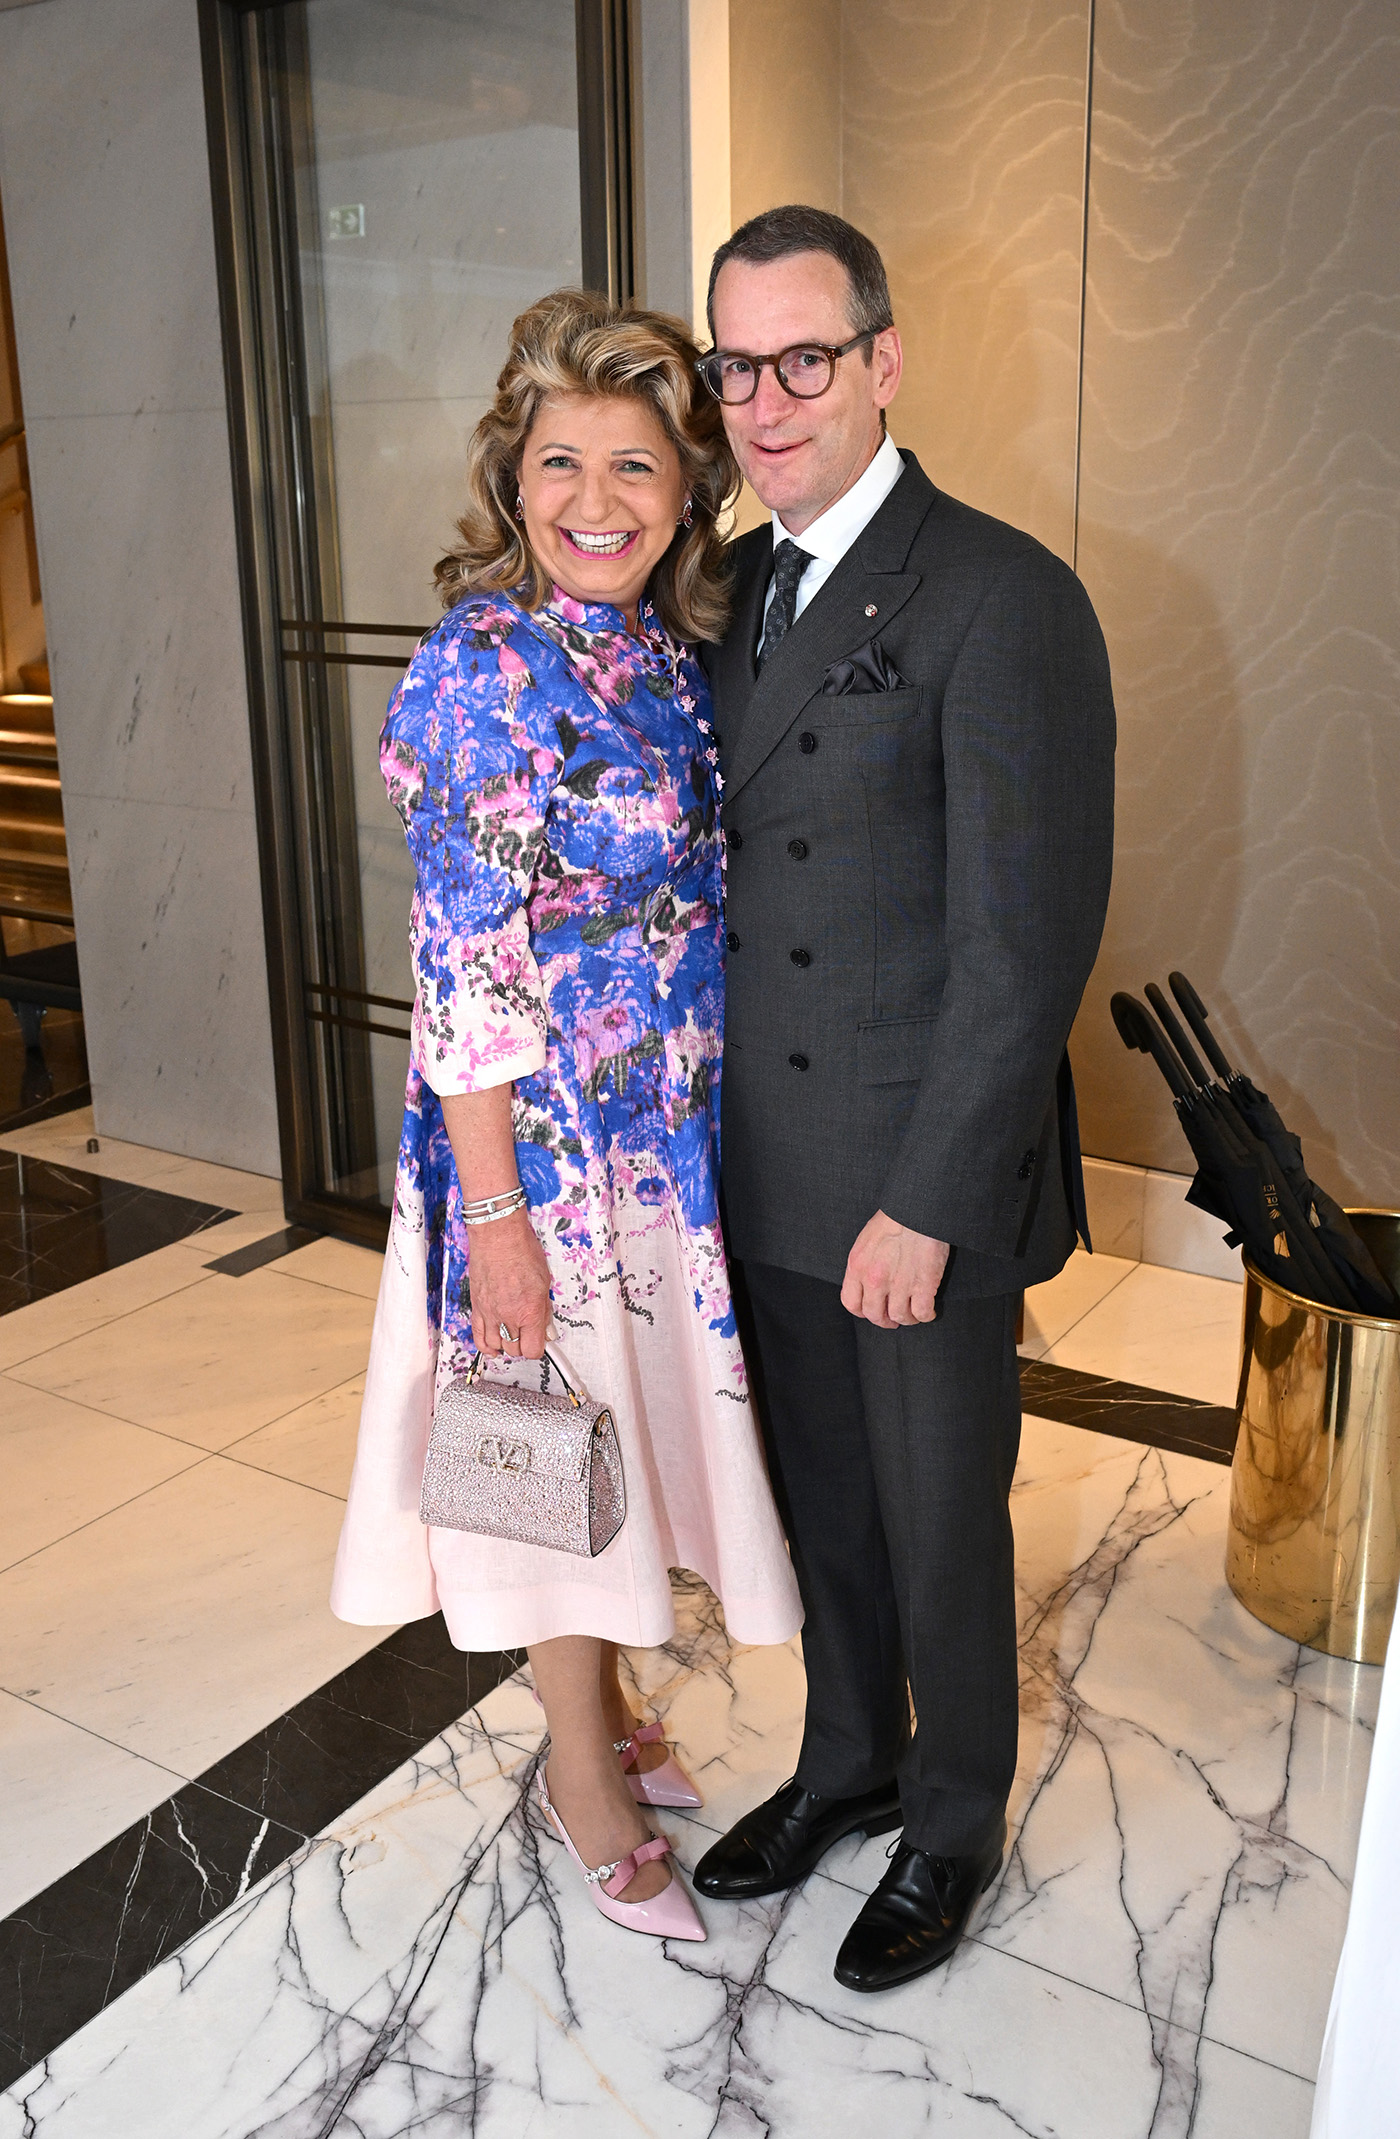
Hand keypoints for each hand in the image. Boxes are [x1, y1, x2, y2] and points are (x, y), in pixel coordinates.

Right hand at [468, 1208, 552, 1358]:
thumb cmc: (521, 1252)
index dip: (539, 1348)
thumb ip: (545, 1310)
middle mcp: (508, 1316)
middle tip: (529, 1334)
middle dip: (524, 1345)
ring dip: (505, 1345)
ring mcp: (490, 1313)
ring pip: (496, 1346)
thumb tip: (547, 1328)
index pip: (533, 1349)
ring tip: (513, 1336)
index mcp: (529, 1311)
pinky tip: (493, 1346)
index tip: (542, 1340)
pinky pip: (478, 1337)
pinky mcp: (476, 1308)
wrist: (497, 1237)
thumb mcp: (545, 1282)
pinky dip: (486, 1346)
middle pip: (515, 1350)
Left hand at [841, 1210, 948, 1328]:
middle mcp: (875, 1279)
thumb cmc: (896, 1217)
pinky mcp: (923, 1285)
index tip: (873, 1311)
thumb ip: (864, 1263)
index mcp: (858, 1266)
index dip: (863, 1312)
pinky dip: (926, 1316)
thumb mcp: (867, 1240)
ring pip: (900, 1317)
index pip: (851, 1303)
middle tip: (894, 1319)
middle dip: (885, 1320)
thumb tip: (867, 1282)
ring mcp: (899, 1284)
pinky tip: (928, 1310)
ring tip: (914, 1314)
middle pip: (875, 1315)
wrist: (919, 1208)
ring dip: (908, 1319)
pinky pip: (922, 1313)